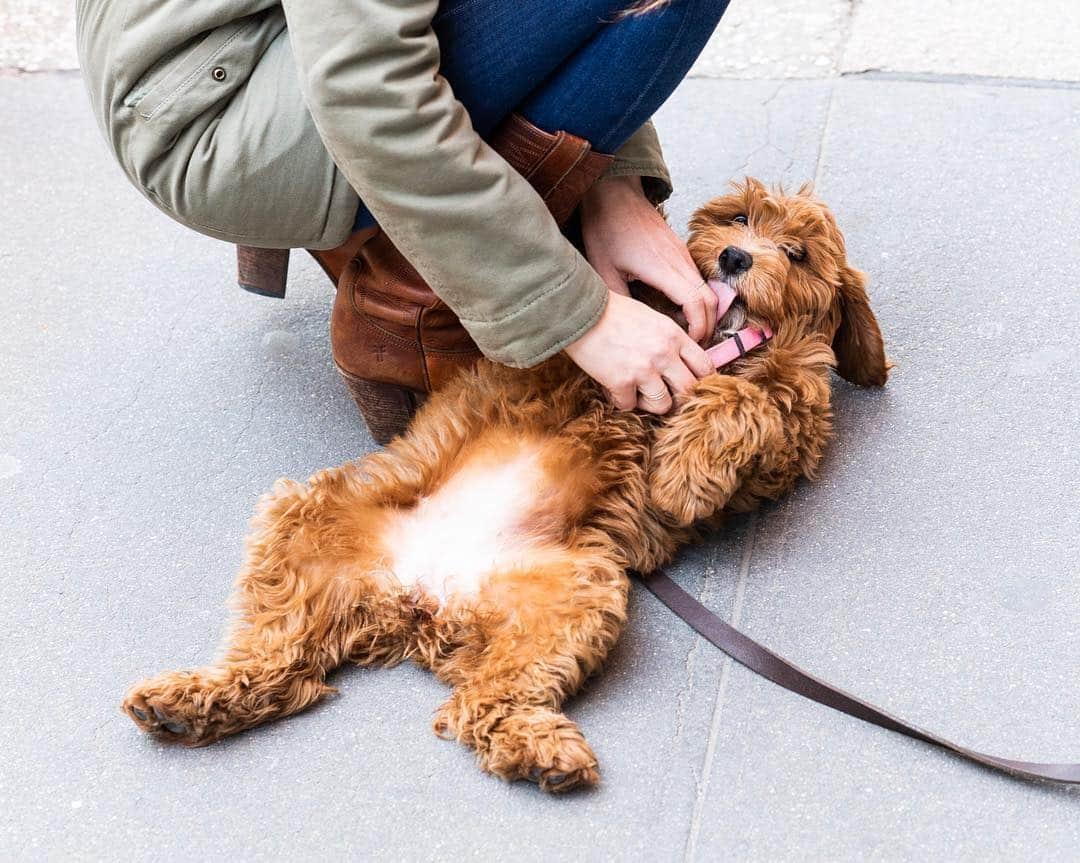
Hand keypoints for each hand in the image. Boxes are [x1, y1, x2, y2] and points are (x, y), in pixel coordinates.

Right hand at [564, 290, 713, 414]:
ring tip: (638, 392)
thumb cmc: (612, 312)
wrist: (580, 312)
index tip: (688, 382)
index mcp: (674, 335)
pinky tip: (614, 389)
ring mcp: (643, 369)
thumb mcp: (651, 317)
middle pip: (689, 389)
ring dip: (650, 402)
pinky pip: (629, 405)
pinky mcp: (621, 382)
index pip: (705, 366)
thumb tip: (681, 362)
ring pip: (663, 404)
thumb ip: (670, 338)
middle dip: (679, 396)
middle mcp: (664, 353)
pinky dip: (622, 400)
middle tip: (665, 393)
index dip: (700, 379)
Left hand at [580, 175, 717, 342]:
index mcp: (663, 268)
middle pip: (710, 300)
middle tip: (692, 346)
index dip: (698, 329)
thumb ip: (619, 302)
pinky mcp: (679, 250)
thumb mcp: (603, 271)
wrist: (613, 192)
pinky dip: (696, 300)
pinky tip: (678, 311)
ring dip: (703, 313)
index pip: (696, 304)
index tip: (688, 344)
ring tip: (686, 333)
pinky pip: (697, 279)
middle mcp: (680, 261)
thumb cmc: (605, 229)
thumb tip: (627, 329)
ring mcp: (682, 254)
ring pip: (706, 289)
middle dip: (707, 327)